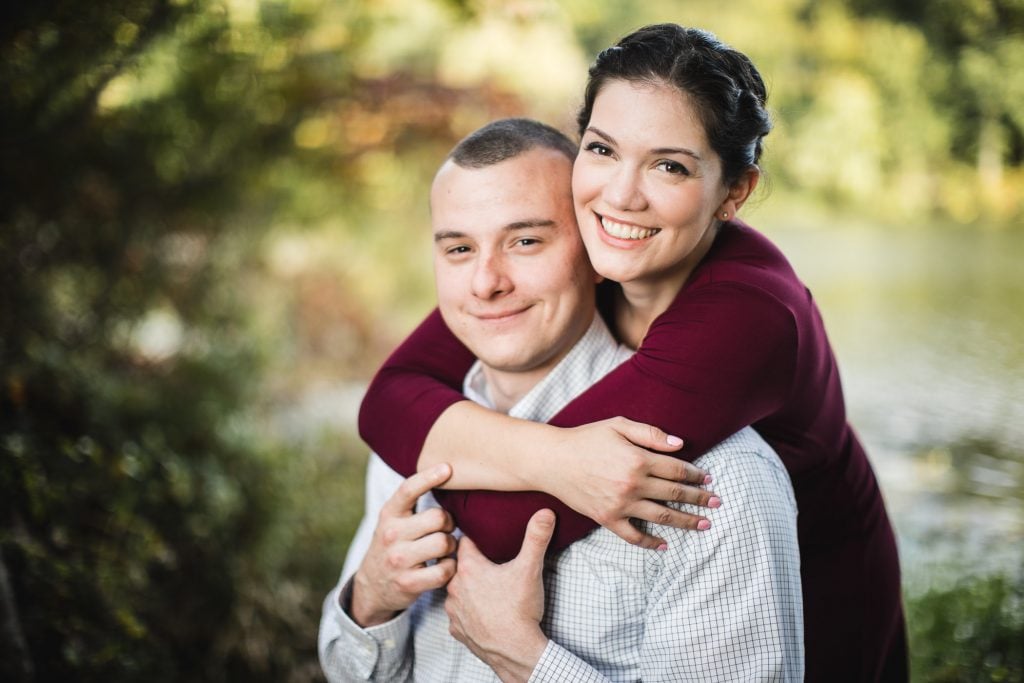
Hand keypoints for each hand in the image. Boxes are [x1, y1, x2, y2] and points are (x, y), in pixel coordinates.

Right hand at [350, 463, 457, 626]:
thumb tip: (446, 474)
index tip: (448, 468)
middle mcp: (391, 534)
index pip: (408, 489)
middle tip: (445, 529)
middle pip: (438, 517)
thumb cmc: (392, 545)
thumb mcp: (393, 521)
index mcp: (389, 514)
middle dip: (449, 523)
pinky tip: (443, 566)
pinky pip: (444, 570)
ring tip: (443, 548)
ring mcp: (399, 560)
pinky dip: (450, 567)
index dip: (429, 476)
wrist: (371, 586)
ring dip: (450, 546)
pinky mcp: (409, 583)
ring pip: (443, 543)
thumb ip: (412, 504)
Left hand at [446, 509, 553, 681]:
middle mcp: (454, 587)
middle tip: (489, 560)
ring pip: (456, 589)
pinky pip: (458, 613)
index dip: (475, 535)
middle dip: (471, 562)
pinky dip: (468, 610)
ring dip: (467, 587)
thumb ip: (536, 538)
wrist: (515, 652)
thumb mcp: (530, 569)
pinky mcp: (457, 629)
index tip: (483, 533)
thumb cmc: (519, 610)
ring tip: (487, 587)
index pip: (464, 540)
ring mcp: (453, 610)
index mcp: (468, 568)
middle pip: (458, 565)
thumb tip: (545, 512)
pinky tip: (482, 611)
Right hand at [543, 417, 720, 548]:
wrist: (553, 460)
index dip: (695, 475)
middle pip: (674, 494)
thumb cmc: (586, 438)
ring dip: (686, 521)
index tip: (708, 478)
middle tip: (716, 503)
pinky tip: (664, 545)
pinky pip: (633, 536)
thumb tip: (679, 444)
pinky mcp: (607, 518)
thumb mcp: (618, 425)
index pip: (676, 470)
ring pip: (661, 516)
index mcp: (638, 459)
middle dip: (699, 499)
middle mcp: (632, 484)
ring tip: (703, 524)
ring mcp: (620, 504)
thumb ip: (650, 433)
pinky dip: (650, 542)